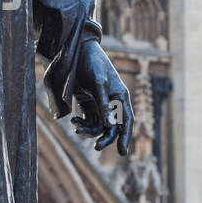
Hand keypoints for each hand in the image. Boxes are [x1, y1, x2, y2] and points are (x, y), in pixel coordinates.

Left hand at [71, 39, 133, 156]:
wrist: (76, 50)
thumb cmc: (91, 63)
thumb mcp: (98, 83)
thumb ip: (104, 104)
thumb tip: (110, 126)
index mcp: (120, 96)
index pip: (127, 121)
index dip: (126, 137)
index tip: (123, 152)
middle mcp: (112, 101)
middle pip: (113, 127)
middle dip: (105, 137)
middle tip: (96, 147)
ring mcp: (100, 102)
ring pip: (99, 125)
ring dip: (89, 129)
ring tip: (77, 128)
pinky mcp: (88, 102)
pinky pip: (89, 119)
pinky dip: (83, 123)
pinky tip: (74, 120)